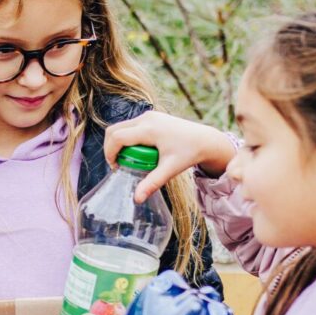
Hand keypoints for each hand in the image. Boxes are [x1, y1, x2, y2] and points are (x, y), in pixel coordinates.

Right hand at [103, 112, 238, 201]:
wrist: (205, 140)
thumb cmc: (188, 153)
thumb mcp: (170, 169)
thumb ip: (152, 183)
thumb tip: (137, 199)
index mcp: (149, 129)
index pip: (117, 137)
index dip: (110, 153)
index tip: (116, 168)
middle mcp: (146, 118)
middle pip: (114, 130)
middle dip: (111, 148)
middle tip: (118, 165)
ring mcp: (149, 115)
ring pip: (121, 127)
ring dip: (119, 143)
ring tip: (128, 160)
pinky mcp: (151, 116)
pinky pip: (130, 126)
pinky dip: (127, 138)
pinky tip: (137, 152)